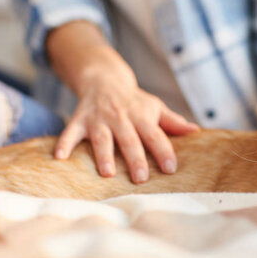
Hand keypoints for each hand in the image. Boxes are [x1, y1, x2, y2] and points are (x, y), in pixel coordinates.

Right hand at [47, 21, 198, 182]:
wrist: (105, 78)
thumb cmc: (135, 101)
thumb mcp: (156, 107)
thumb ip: (174, 122)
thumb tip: (197, 132)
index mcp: (142, 117)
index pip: (156, 135)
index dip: (164, 151)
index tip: (171, 168)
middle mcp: (121, 118)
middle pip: (130, 140)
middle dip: (135, 158)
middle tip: (141, 178)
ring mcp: (99, 119)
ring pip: (102, 138)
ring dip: (104, 155)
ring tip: (108, 173)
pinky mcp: (79, 119)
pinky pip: (70, 132)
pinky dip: (64, 143)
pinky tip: (59, 157)